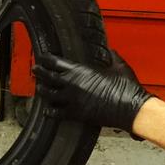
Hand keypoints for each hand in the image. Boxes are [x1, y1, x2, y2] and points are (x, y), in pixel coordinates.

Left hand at [34, 50, 151, 133]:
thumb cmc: (126, 88)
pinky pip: (57, 113)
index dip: (46, 59)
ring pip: (49, 95)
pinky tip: (47, 111)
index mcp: (80, 71)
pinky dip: (50, 112)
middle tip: (35, 70)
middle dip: (40, 72)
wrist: (130, 108)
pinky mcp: (76, 114)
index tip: (42, 57)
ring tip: (39, 88)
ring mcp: (72, 100)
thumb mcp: (120, 67)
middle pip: (48, 77)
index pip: (56, 62)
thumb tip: (112, 51)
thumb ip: (113, 58)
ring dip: (43, 91)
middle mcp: (72, 84)